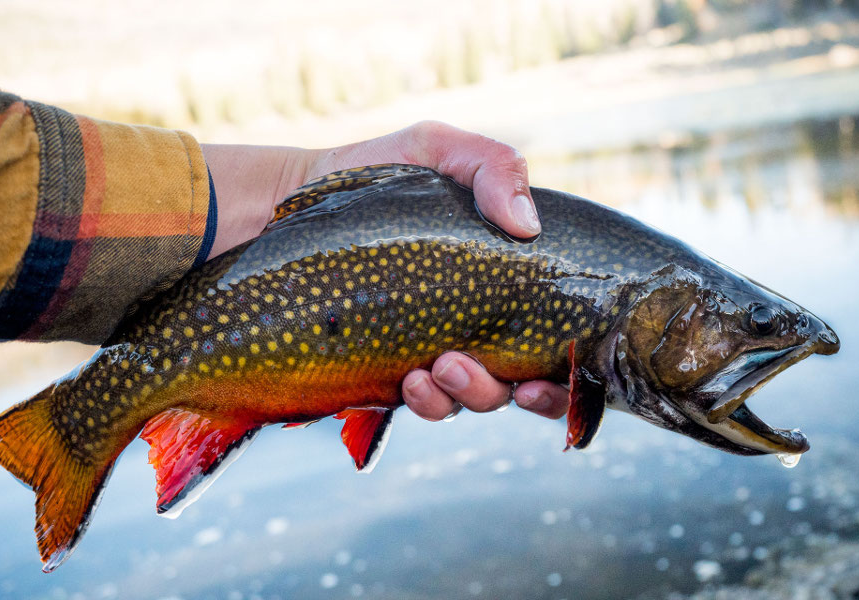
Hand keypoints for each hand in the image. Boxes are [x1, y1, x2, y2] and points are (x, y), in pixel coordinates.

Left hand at [201, 121, 568, 421]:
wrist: (292, 203)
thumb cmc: (375, 174)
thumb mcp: (434, 149)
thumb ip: (492, 165)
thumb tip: (527, 225)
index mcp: (503, 281)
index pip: (556, 336)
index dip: (566, 369)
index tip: (552, 371)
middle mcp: (478, 323)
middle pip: (523, 384)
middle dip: (516, 391)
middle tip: (487, 372)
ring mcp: (435, 350)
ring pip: (474, 398)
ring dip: (468, 394)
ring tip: (440, 367)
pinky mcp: (389, 370)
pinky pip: (423, 402)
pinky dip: (426, 400)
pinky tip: (410, 380)